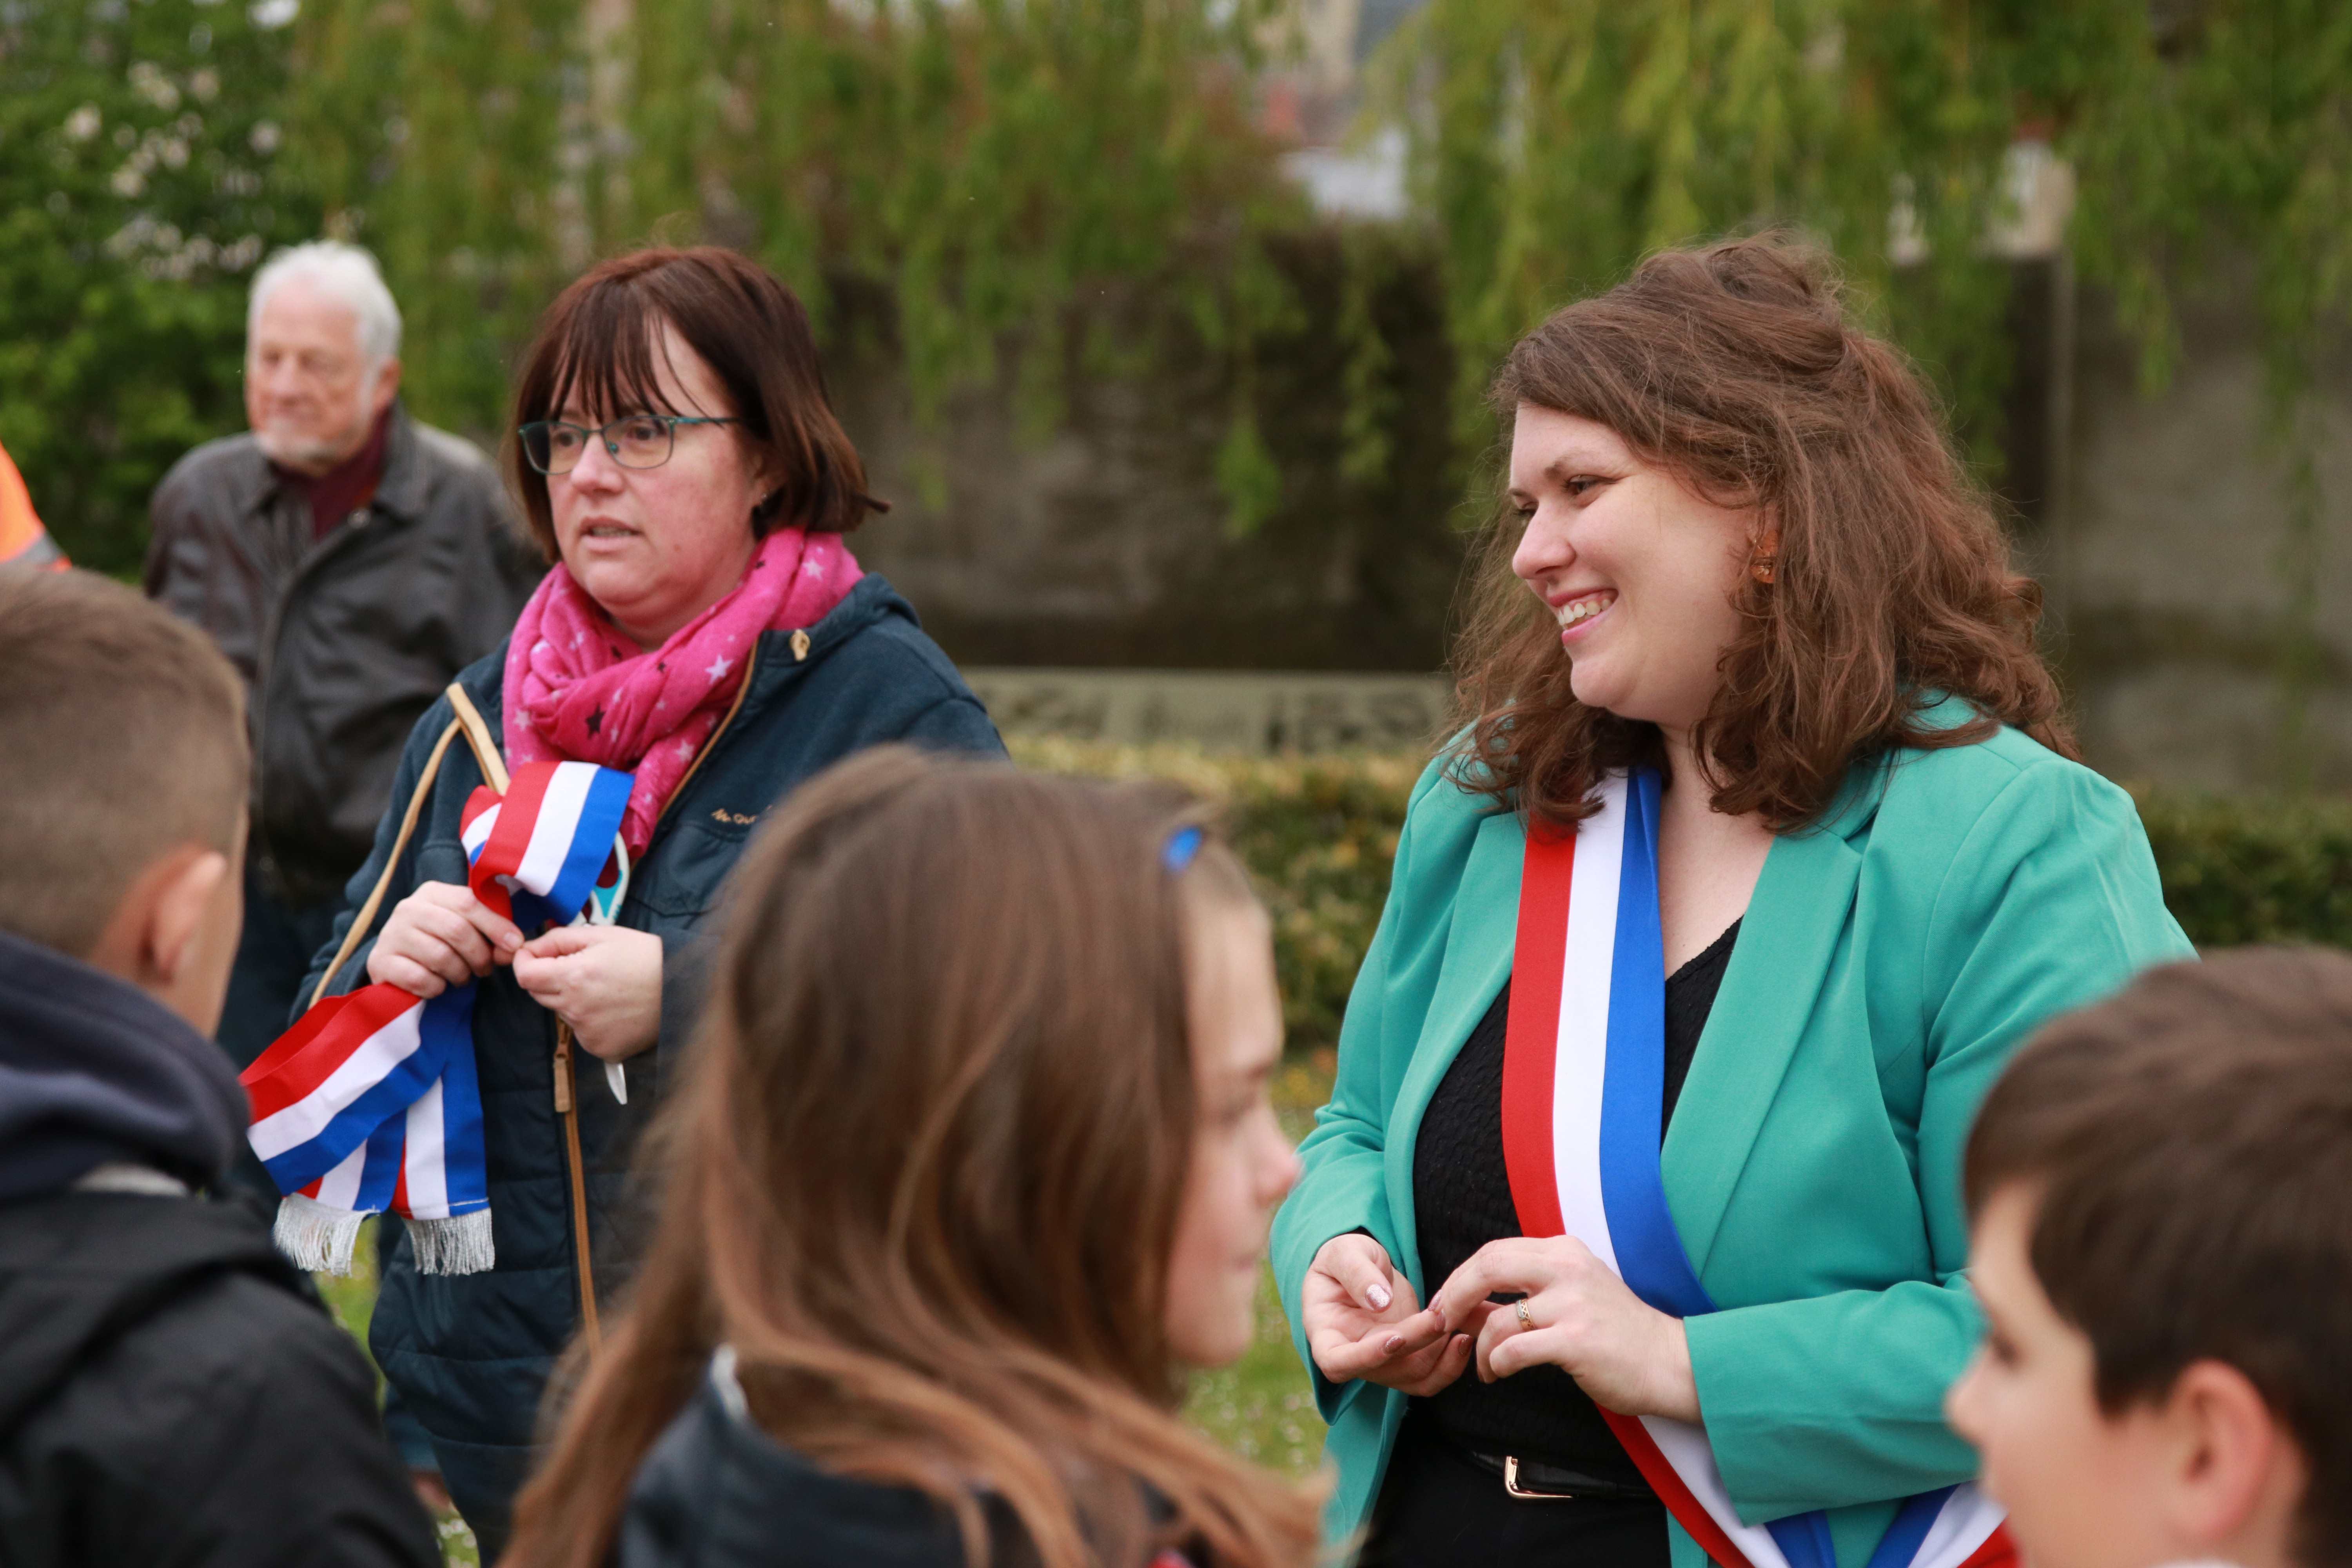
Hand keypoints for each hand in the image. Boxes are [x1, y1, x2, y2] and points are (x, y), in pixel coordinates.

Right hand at [368, 882, 523, 996]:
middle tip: (485, 969)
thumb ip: (491, 934)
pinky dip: (436, 987)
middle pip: (457, 930)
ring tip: (461, 977)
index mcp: (432, 893)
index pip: (468, 902)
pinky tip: (437, 985)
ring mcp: (390, 934)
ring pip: (440, 956)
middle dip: (480, 955)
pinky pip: (420, 978)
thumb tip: (513, 947)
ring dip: (460, 973)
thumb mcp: (466, 930)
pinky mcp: (380, 962)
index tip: (515, 945)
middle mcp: (408, 908)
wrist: (396, 965)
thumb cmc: (440, 943)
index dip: (496, 925)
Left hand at [512, 925, 662, 1062]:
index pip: (524, 975)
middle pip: (539, 994)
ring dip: (573, 1000)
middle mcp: (576, 1008)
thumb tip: (531, 948)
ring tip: (607, 989)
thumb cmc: (646, 957)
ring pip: (563, 1013)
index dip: (524, 962)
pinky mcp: (601, 1048)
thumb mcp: (603, 935)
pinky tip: (615, 1009)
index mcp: (574, 976)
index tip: (533, 956)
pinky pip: (582, 1032)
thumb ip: (560, 939)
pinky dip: (592, 1020)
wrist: (683, 988)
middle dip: (550, 978)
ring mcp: (588, 1032)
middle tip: (581, 968)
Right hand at [1302, 1233, 1475, 1396]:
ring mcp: (1382, 1363)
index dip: (1366, 1357)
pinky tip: (1463, 1339)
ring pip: (1412, 1379)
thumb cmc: (1345, 1258)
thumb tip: (1379, 1300)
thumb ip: (1357, 1272)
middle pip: (1385, 1368)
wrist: (1363, 1267)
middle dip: (1416, 1343)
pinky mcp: (1407, 1358)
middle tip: (1441, 1315)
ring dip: (1439, 1360)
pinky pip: (1430, 1376)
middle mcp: (1353, 1357)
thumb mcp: (1343, 1253)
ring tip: (1460, 1328)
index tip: (1395, 1336)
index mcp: (1326, 1335)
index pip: (1336, 1362)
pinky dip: (1449, 1364)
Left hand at [1431, 1236, 1699, 1421]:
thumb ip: (1521, 1295)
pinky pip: (1515, 1350)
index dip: (1460, 1278)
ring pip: (1497, 1318)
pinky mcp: (1577, 1339)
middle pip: (1487, 1266)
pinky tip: (1499, 1374)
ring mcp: (1573, 1302)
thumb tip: (1465, 1306)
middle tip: (1439, 1325)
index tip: (1444, 1305)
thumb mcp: (1570, 1296)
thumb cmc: (1616, 1333)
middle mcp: (1567, 1268)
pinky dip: (1497, 1364)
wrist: (1668, 1362)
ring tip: (1485, 1369)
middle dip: (1452, 1297)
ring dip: (1479, 1349)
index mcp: (1564, 1251)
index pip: (1494, 1252)